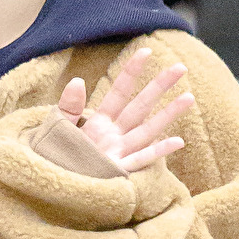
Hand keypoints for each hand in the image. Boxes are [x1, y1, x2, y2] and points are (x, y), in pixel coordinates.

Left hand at [59, 49, 192, 175]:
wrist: (49, 187)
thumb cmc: (51, 159)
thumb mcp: (54, 129)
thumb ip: (67, 107)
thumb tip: (77, 80)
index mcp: (98, 122)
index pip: (119, 92)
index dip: (132, 72)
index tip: (146, 51)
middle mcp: (114, 135)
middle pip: (141, 106)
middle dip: (160, 86)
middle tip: (181, 66)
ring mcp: (119, 153)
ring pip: (148, 130)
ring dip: (168, 114)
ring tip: (189, 97)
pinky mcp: (117, 172)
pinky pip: (141, 160)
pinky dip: (159, 152)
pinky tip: (178, 141)